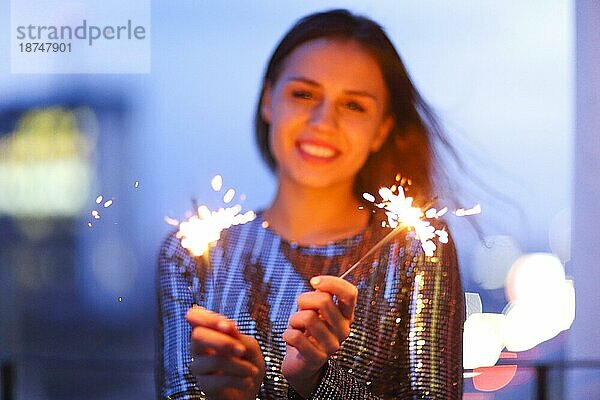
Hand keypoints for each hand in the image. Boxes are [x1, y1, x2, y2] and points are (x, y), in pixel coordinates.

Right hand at [186, 306, 264, 399]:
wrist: (251, 390)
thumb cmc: (248, 363)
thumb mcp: (249, 346)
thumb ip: (238, 336)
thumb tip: (227, 326)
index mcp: (209, 331)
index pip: (194, 315)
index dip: (207, 317)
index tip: (227, 326)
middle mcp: (199, 347)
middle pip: (197, 335)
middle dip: (224, 342)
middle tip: (242, 351)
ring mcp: (199, 366)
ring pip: (212, 360)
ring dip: (238, 365)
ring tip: (252, 371)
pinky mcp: (204, 385)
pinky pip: (217, 380)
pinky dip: (238, 380)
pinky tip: (248, 381)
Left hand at [281, 275, 357, 397]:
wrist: (301, 364)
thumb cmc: (307, 330)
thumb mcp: (315, 309)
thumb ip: (320, 295)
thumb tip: (318, 283)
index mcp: (346, 316)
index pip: (350, 293)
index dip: (332, 282)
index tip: (313, 281)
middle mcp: (344, 330)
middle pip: (324, 301)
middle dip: (304, 300)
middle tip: (299, 308)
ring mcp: (332, 346)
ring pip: (307, 318)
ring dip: (294, 319)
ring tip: (296, 327)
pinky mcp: (317, 359)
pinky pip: (296, 337)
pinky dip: (287, 334)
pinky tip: (291, 340)